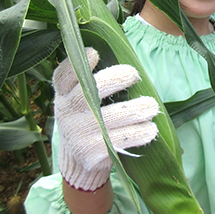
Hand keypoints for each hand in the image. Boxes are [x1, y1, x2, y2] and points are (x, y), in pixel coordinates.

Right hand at [54, 48, 158, 190]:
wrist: (79, 162)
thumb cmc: (87, 118)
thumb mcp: (79, 99)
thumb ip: (91, 80)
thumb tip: (124, 51)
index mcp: (63, 95)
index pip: (62, 77)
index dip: (76, 64)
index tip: (95, 53)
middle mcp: (67, 114)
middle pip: (86, 94)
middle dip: (112, 80)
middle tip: (134, 74)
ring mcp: (79, 135)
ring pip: (108, 119)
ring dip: (134, 110)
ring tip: (152, 106)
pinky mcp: (92, 153)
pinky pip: (118, 141)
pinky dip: (138, 134)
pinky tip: (151, 129)